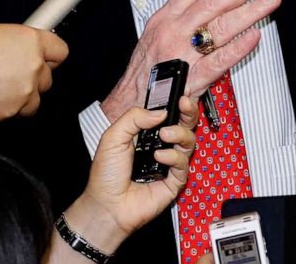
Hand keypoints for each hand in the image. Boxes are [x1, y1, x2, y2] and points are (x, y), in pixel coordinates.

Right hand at [0, 24, 68, 122]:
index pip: (60, 52)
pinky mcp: (11, 111)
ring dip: (22, 96)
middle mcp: (33, 66)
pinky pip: (18, 113)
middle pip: (48, 77)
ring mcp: (24, 91)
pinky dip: (8, 108)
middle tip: (11, 74)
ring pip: (35, 99)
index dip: (50, 57)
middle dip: (32, 77)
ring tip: (0, 87)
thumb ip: (18, 46)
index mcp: (31, 41)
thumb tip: (25, 52)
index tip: (44, 59)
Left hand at [58, 97, 197, 254]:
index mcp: (146, 133)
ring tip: (164, 134)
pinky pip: (184, 164)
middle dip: (188, 111)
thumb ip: (134, 118)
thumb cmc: (106, 174)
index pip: (167, 113)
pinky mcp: (174, 181)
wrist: (107, 205)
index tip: (183, 91)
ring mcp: (168, 163)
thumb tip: (160, 112)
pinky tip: (160, 157)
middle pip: (184, 124)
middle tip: (184, 103)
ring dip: (179, 133)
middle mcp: (160, 146)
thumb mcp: (113, 137)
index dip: (177, 102)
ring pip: (188, 141)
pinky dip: (174, 157)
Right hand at [100, 0, 278, 121]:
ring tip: (270, 0)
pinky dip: (238, 48)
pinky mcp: (191, 79)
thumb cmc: (148, 69)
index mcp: (165, 18)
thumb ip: (182, 15)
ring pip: (220, 27)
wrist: (132, 104)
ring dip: (250, 11)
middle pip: (213, 2)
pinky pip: (218, 61)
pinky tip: (255, 36)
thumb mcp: (157, 33)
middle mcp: (173, 32)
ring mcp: (182, 54)